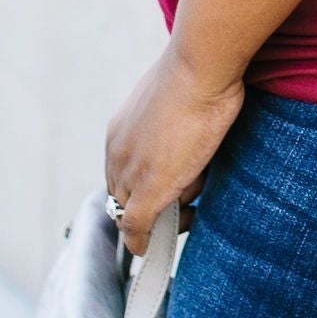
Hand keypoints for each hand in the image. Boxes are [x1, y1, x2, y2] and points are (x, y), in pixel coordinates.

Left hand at [104, 44, 244, 256]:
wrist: (199, 69)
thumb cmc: (199, 75)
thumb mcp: (177, 98)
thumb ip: (171, 120)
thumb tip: (186, 136)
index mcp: (121, 130)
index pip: (122, 170)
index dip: (141, 185)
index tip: (167, 189)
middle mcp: (117, 152)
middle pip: (121, 194)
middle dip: (146, 207)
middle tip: (180, 209)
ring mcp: (131, 173)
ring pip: (131, 212)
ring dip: (155, 220)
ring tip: (189, 211)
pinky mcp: (148, 191)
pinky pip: (136, 227)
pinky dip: (142, 241)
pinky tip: (150, 249)